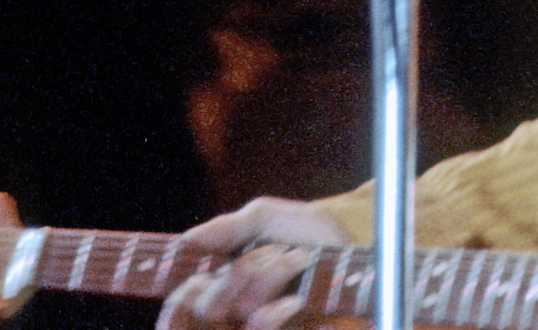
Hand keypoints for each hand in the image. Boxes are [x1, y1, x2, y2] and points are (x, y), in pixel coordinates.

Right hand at [155, 198, 350, 329]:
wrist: (357, 250)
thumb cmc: (308, 233)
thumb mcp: (266, 219)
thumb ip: (227, 228)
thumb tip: (186, 241)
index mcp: (222, 285)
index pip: (180, 307)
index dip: (182, 296)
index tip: (196, 277)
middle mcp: (235, 315)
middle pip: (208, 307)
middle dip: (241, 272)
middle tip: (274, 250)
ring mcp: (259, 328)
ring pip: (239, 312)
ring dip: (269, 277)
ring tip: (300, 258)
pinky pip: (262, 327)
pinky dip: (277, 309)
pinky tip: (299, 297)